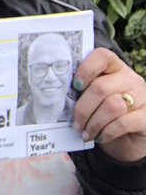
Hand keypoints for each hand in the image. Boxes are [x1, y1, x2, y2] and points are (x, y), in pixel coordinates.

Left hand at [72, 46, 145, 161]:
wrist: (131, 135)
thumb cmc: (105, 110)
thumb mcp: (95, 96)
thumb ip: (83, 89)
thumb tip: (57, 96)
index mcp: (114, 67)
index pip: (102, 56)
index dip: (85, 69)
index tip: (75, 86)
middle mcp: (130, 78)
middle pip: (100, 88)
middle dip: (83, 108)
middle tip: (75, 123)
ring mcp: (141, 97)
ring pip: (112, 106)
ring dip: (93, 122)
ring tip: (85, 132)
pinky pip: (123, 123)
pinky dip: (107, 132)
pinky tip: (99, 137)